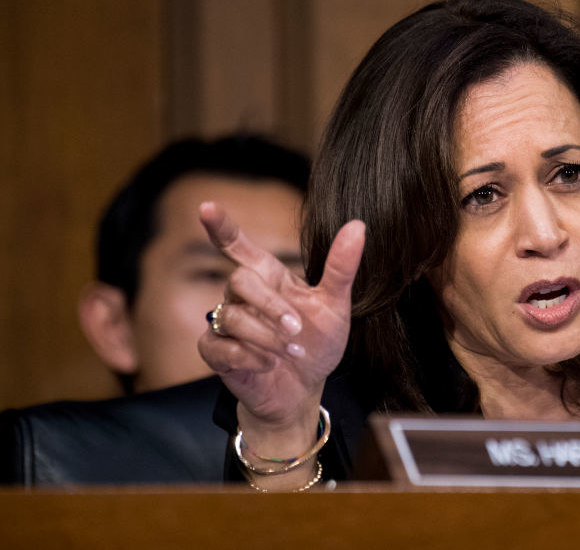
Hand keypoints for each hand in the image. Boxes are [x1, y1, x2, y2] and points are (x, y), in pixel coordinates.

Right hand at [197, 202, 364, 428]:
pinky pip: (219, 346)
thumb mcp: (336, 305)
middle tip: (297, 329)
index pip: (237, 245)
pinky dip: (250, 358)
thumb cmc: (317, 343)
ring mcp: (226, 322)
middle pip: (240, 280)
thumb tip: (357, 226)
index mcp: (269, 277)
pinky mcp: (216, 351)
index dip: (221, 226)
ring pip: (233, 317)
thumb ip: (342, 267)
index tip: (206, 207)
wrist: (305, 389)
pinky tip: (269, 365)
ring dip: (268, 338)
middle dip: (271, 307)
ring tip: (292, 353)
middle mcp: (242, 296)